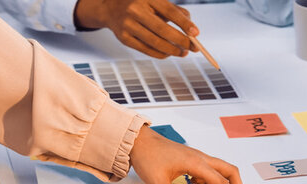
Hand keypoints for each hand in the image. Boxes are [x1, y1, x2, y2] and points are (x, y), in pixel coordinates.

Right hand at [74, 0, 197, 57]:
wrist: (110, 8)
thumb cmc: (140, 4)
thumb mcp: (156, 1)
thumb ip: (175, 11)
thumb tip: (191, 28)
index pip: (169, 11)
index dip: (184, 23)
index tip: (196, 33)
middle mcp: (135, 10)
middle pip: (162, 30)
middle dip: (181, 41)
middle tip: (193, 47)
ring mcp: (128, 25)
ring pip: (155, 42)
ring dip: (172, 50)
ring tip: (183, 52)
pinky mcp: (124, 38)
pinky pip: (146, 50)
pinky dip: (161, 54)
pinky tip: (169, 53)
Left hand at [130, 126, 242, 183]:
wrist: (139, 141)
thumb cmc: (148, 157)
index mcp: (197, 163)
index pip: (221, 183)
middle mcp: (201, 158)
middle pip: (231, 172)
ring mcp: (198, 158)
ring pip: (222, 170)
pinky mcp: (192, 159)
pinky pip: (211, 170)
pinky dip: (212, 182)